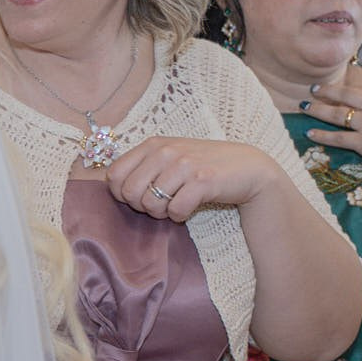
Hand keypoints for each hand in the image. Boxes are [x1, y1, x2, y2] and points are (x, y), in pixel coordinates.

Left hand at [107, 135, 275, 220]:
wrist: (248, 168)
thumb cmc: (203, 167)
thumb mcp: (170, 157)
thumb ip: (143, 166)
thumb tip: (113, 186)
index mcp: (153, 144)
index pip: (114, 175)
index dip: (122, 193)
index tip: (140, 196)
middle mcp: (166, 151)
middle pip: (130, 193)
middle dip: (142, 206)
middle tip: (160, 204)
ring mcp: (184, 164)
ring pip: (151, 204)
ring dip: (163, 213)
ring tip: (176, 204)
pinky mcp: (202, 180)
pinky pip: (175, 210)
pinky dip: (180, 216)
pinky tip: (190, 208)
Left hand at [303, 72, 361, 183]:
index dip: (360, 93)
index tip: (350, 94)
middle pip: (346, 95)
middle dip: (327, 91)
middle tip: (313, 88)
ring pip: (336, 114)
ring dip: (317, 109)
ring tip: (303, 106)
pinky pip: (337, 138)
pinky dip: (322, 136)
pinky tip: (310, 133)